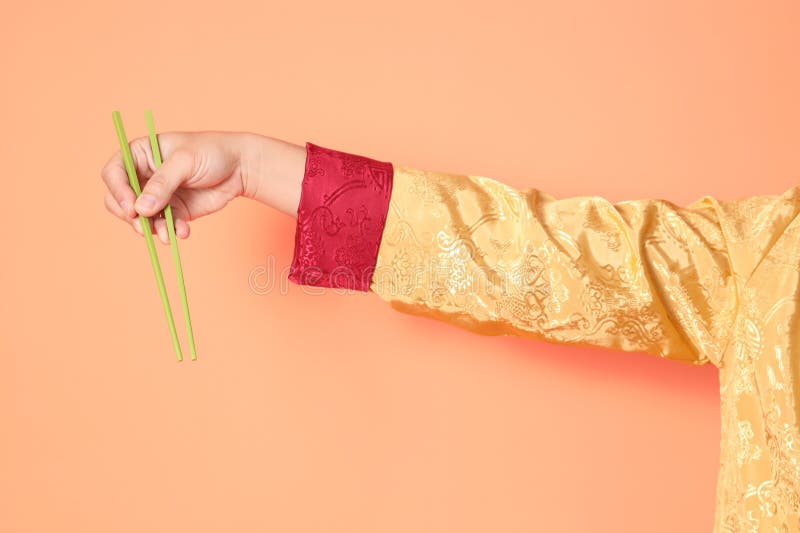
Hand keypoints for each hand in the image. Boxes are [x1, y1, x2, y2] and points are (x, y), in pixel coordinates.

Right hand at [101, 131, 304, 242]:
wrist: (241, 168)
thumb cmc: (212, 153)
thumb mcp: (185, 162)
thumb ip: (162, 184)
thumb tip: (141, 208)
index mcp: (140, 154)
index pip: (114, 173)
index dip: (118, 191)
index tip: (131, 208)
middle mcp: (144, 175)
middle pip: (120, 199)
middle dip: (129, 216)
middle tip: (143, 227)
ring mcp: (158, 195)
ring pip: (140, 218)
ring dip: (151, 229)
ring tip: (168, 234)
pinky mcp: (174, 210)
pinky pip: (163, 226)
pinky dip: (170, 232)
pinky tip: (184, 232)